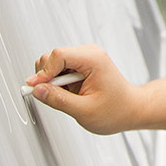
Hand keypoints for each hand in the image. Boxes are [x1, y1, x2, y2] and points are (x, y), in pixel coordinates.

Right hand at [27, 44, 147, 134]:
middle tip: (52, 96)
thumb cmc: (115, 110)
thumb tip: (37, 90)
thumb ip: (58, 100)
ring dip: (52, 81)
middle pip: (53, 56)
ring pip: (54, 63)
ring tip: (66, 97)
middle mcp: (88, 54)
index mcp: (93, 59)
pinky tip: (69, 94)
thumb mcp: (84, 111)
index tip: (35, 88)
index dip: (44, 72)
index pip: (58, 55)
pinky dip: (58, 83)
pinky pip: (60, 70)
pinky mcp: (81, 66)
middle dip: (46, 76)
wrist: (130, 109)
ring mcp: (84, 59)